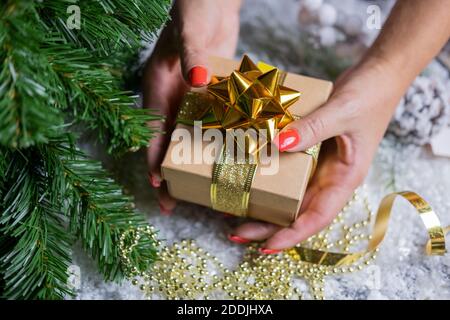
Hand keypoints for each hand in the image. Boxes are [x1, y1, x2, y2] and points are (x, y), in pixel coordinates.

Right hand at [143, 0, 240, 212]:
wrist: (213, 1)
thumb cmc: (195, 10)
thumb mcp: (190, 32)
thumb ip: (192, 56)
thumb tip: (196, 80)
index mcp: (159, 88)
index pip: (152, 130)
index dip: (154, 158)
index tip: (159, 183)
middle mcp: (174, 98)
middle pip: (170, 143)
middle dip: (171, 172)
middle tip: (174, 202)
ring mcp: (194, 99)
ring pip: (192, 138)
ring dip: (196, 164)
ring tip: (205, 190)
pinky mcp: (213, 96)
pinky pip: (215, 124)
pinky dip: (219, 142)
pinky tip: (231, 159)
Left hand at [230, 58, 405, 251]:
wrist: (378, 74)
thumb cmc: (370, 95)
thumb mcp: (342, 112)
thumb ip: (313, 128)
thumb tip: (277, 145)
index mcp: (344, 178)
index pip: (317, 217)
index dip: (292, 235)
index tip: (266, 246)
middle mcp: (329, 177)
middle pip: (297, 211)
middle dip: (268, 226)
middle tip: (236, 231)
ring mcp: (318, 164)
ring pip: (288, 193)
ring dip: (263, 203)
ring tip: (232, 210)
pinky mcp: (308, 149)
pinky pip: (285, 168)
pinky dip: (267, 174)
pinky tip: (245, 174)